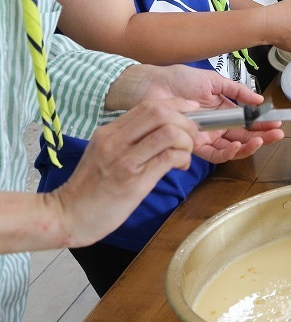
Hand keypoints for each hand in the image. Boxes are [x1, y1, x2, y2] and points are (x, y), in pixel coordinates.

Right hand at [50, 99, 200, 246]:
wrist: (67, 216)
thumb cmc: (90, 188)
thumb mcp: (104, 153)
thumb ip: (128, 140)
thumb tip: (163, 130)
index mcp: (109, 132)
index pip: (149, 105)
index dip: (177, 105)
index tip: (192, 111)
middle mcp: (115, 141)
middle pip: (161, 113)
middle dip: (186, 123)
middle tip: (192, 138)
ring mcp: (124, 160)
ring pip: (169, 133)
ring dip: (186, 141)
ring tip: (185, 155)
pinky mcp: (134, 181)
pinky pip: (168, 158)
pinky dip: (183, 158)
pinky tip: (180, 167)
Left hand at [108, 64, 283, 161]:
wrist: (153, 85)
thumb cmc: (178, 80)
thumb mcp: (214, 81)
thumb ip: (237, 91)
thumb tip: (259, 99)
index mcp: (222, 110)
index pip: (247, 121)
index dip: (262, 123)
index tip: (277, 122)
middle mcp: (216, 126)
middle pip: (243, 136)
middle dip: (262, 137)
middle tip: (276, 134)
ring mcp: (205, 137)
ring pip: (232, 148)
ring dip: (249, 146)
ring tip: (260, 140)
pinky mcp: (193, 145)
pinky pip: (214, 154)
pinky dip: (228, 152)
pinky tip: (237, 145)